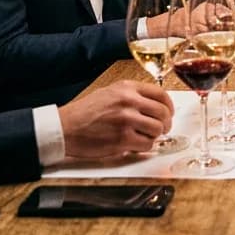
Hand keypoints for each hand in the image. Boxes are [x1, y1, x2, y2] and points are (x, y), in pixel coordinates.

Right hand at [58, 80, 174, 158]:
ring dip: (155, 136)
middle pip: (163, 113)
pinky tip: (135, 145)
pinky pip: (146, 144)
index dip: (169, 106)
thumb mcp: (109, 93)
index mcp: (127, 88)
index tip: (169, 113)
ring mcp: (126, 120)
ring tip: (146, 137)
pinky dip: (144, 147)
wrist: (65, 127)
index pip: (161, 94)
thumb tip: (154, 105)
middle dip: (165, 123)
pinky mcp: (122, 139)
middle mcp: (129, 101)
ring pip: (157, 129)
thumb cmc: (84, 112)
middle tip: (161, 129)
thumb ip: (132, 95)